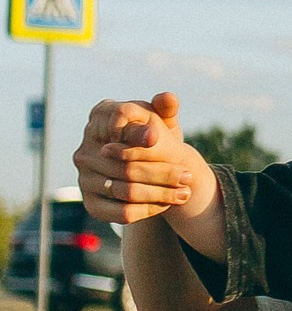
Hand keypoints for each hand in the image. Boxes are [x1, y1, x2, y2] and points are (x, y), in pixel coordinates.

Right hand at [74, 92, 210, 226]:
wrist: (143, 169)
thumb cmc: (153, 138)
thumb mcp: (161, 121)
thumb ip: (165, 108)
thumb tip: (168, 98)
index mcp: (98, 124)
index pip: (114, 126)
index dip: (134, 133)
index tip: (158, 139)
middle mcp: (84, 152)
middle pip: (126, 165)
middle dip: (161, 171)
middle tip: (187, 175)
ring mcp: (84, 179)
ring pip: (127, 190)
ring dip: (160, 193)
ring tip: (185, 193)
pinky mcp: (91, 204)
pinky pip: (122, 212)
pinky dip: (148, 210)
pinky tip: (167, 205)